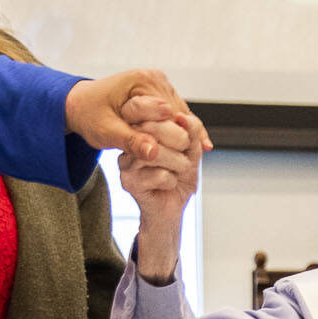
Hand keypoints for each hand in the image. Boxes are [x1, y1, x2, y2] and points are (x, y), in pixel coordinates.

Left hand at [66, 69, 212, 161]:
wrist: (81, 104)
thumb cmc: (90, 115)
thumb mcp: (106, 132)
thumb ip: (131, 142)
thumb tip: (154, 152)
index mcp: (142, 81)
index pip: (169, 114)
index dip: (176, 138)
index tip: (184, 159)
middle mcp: (155, 78)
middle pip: (178, 113)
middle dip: (184, 136)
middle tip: (194, 162)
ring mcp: (160, 84)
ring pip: (181, 114)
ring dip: (187, 133)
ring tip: (199, 154)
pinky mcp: (161, 93)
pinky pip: (177, 113)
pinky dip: (185, 129)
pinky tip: (200, 145)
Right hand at [120, 113, 200, 280]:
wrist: (172, 209)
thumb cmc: (179, 176)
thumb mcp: (192, 150)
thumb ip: (191, 131)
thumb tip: (183, 117)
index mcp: (142, 127)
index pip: (154, 110)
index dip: (176, 122)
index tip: (186, 139)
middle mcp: (130, 140)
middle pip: (153, 128)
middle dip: (180, 142)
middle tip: (187, 158)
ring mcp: (126, 161)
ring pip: (155, 152)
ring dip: (178, 163)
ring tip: (180, 170)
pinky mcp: (128, 182)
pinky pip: (158, 175)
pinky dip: (171, 181)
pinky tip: (167, 185)